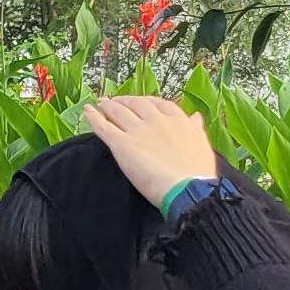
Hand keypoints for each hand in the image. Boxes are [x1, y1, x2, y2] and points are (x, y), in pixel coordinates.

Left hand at [84, 92, 218, 211]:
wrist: (186, 188)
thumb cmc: (197, 173)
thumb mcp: (202, 145)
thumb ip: (194, 128)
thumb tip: (195, 117)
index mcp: (177, 120)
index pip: (158, 104)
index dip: (146, 102)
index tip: (139, 102)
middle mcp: (156, 120)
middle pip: (136, 104)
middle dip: (124, 101)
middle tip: (115, 101)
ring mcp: (138, 130)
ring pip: (118, 112)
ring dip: (108, 106)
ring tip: (100, 103)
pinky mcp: (122, 144)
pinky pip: (104, 126)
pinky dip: (94, 117)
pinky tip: (87, 112)